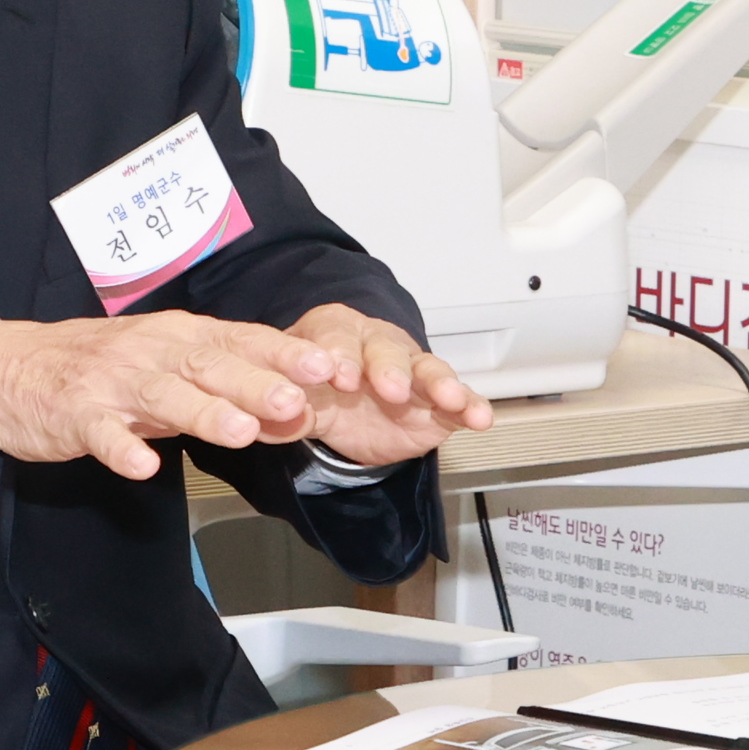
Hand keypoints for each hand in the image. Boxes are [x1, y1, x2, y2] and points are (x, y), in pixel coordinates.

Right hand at [0, 312, 349, 480]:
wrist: (10, 368)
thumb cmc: (101, 367)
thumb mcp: (168, 365)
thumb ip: (225, 386)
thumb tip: (295, 406)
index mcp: (178, 337)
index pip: (240, 340)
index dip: (284, 353)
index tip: (329, 366)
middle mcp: (150, 352)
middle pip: (209, 366)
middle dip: (255, 383)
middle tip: (297, 401)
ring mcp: (111, 383)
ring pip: (163, 396)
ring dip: (203, 412)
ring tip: (241, 432)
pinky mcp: (75, 414)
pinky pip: (101, 433)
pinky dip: (122, 448)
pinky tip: (144, 466)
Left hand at [283, 302, 497, 470]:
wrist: (345, 416)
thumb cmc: (319, 389)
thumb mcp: (292, 393)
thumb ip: (283, 404)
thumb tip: (268, 415)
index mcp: (338, 333)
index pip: (338, 335)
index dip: (339, 354)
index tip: (336, 375)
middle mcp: (380, 345)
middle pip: (387, 349)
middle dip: (389, 367)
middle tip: (387, 387)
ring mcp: (413, 372)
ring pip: (429, 369)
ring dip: (439, 383)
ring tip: (447, 397)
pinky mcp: (437, 403)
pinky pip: (458, 401)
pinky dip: (471, 407)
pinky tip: (480, 417)